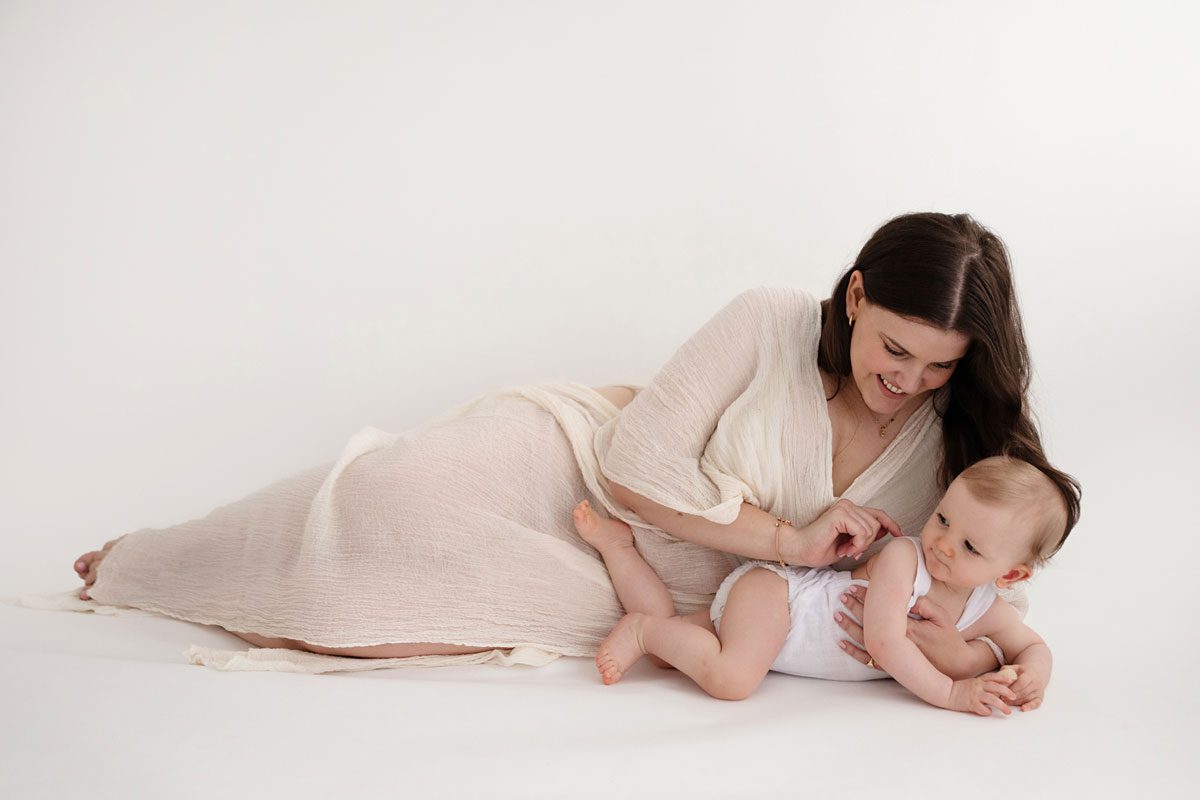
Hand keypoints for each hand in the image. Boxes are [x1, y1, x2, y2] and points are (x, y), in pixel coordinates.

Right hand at [794, 499, 900, 566]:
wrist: (800, 550)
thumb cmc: (820, 549)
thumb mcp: (850, 543)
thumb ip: (866, 534)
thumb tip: (886, 530)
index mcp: (850, 510)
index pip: (878, 513)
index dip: (891, 524)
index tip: (899, 535)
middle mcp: (848, 505)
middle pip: (877, 523)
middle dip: (868, 543)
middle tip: (851, 552)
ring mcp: (844, 507)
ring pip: (871, 529)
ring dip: (861, 546)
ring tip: (846, 551)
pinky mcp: (840, 514)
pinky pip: (862, 532)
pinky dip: (857, 545)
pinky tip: (844, 550)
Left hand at [834, 587, 983, 678]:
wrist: (956, 667)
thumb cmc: (950, 641)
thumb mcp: (942, 618)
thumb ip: (926, 605)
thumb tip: (908, 595)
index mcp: (907, 628)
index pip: (881, 609)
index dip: (867, 596)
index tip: (855, 587)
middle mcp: (896, 642)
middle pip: (869, 621)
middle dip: (854, 607)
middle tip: (842, 595)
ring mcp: (892, 655)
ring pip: (864, 639)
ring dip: (849, 626)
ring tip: (837, 614)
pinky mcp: (891, 665)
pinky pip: (867, 659)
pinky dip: (853, 651)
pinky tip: (841, 642)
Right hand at [949, 674, 1016, 715]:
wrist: (945, 692)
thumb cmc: (959, 689)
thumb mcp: (972, 683)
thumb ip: (982, 685)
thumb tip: (996, 690)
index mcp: (978, 680)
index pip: (992, 677)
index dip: (1003, 678)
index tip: (1012, 680)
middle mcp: (977, 686)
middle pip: (995, 687)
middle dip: (1007, 692)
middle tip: (1014, 697)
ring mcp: (974, 695)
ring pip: (992, 699)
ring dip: (1002, 706)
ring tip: (1008, 712)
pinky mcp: (970, 704)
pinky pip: (982, 709)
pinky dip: (987, 712)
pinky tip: (989, 712)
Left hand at [1005, 663, 1045, 710]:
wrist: (1032, 674)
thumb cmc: (1020, 672)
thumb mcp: (1014, 667)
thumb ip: (1006, 669)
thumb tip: (999, 676)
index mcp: (1029, 674)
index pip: (1022, 682)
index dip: (1013, 688)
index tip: (1004, 691)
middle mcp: (1036, 683)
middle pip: (1024, 692)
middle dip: (1013, 696)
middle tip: (1003, 699)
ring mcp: (1039, 691)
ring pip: (1028, 698)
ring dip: (1017, 702)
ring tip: (1007, 702)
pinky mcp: (1040, 698)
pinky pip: (1036, 704)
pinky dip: (1029, 707)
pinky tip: (1022, 709)